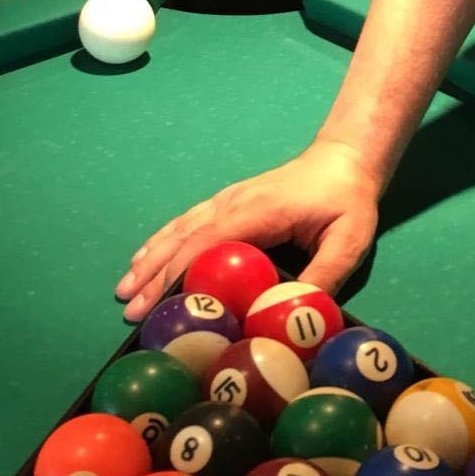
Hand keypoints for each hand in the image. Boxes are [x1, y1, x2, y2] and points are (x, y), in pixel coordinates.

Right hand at [116, 140, 380, 318]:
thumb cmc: (347, 200)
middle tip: (129, 309)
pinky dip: (162, 241)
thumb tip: (293, 317)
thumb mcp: (348, 241)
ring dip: (151, 259)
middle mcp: (233, 203)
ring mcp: (227, 200)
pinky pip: (187, 222)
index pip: (208, 242)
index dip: (179, 271)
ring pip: (180, 229)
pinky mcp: (228, 203)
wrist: (343, 158)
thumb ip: (324, 276)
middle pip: (184, 239)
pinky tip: (146, 257)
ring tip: (125, 288)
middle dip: (154, 274)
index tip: (157, 301)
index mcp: (258, 212)